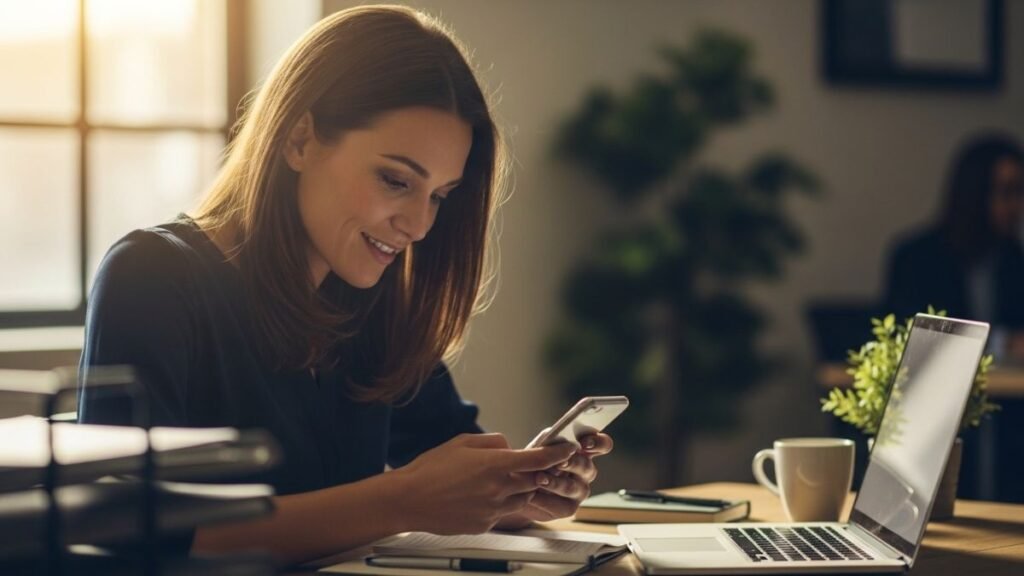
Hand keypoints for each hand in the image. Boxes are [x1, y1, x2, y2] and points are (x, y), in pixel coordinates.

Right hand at [393, 433, 576, 534]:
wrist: (409, 500)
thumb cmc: (431, 469)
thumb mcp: (463, 442)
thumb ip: (493, 442)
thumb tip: (509, 446)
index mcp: (494, 464)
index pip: (538, 459)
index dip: (558, 454)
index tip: (568, 450)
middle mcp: (498, 488)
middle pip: (534, 481)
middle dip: (535, 473)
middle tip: (527, 466)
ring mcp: (493, 509)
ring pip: (521, 499)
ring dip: (517, 490)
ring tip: (493, 482)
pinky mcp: (485, 524)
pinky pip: (503, 513)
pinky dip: (499, 504)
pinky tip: (476, 497)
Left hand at [496, 433, 613, 527]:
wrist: (518, 489)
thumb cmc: (533, 461)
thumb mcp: (539, 445)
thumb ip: (550, 440)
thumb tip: (557, 439)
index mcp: (584, 451)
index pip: (602, 444)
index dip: (597, 443)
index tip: (585, 444)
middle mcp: (586, 471)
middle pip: (587, 466)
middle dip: (572, 463)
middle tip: (559, 463)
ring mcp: (580, 491)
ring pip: (572, 487)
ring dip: (555, 483)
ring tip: (539, 479)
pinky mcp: (568, 508)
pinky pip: (560, 505)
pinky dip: (544, 499)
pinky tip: (532, 495)